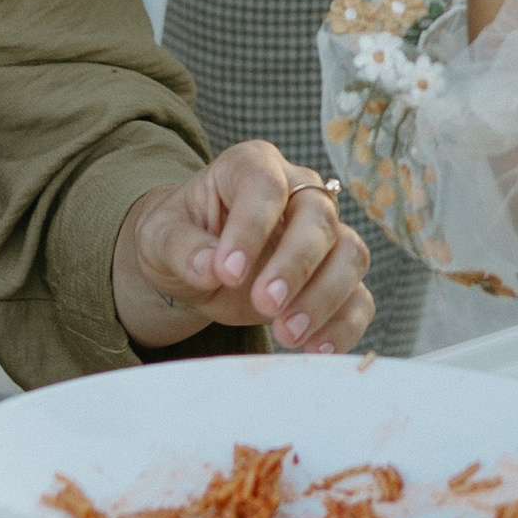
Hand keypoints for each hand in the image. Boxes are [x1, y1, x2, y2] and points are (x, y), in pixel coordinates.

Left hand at [113, 144, 372, 353]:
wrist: (200, 263)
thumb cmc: (181, 235)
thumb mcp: (160, 236)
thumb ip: (181, 247)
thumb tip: (208, 267)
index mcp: (252, 166)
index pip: (265, 185)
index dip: (251, 227)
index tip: (228, 272)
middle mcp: (299, 192)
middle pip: (319, 217)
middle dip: (295, 264)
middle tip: (265, 305)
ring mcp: (324, 234)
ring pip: (349, 254)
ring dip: (324, 297)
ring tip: (286, 334)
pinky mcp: (335, 276)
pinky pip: (358, 297)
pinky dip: (344, 325)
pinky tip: (316, 351)